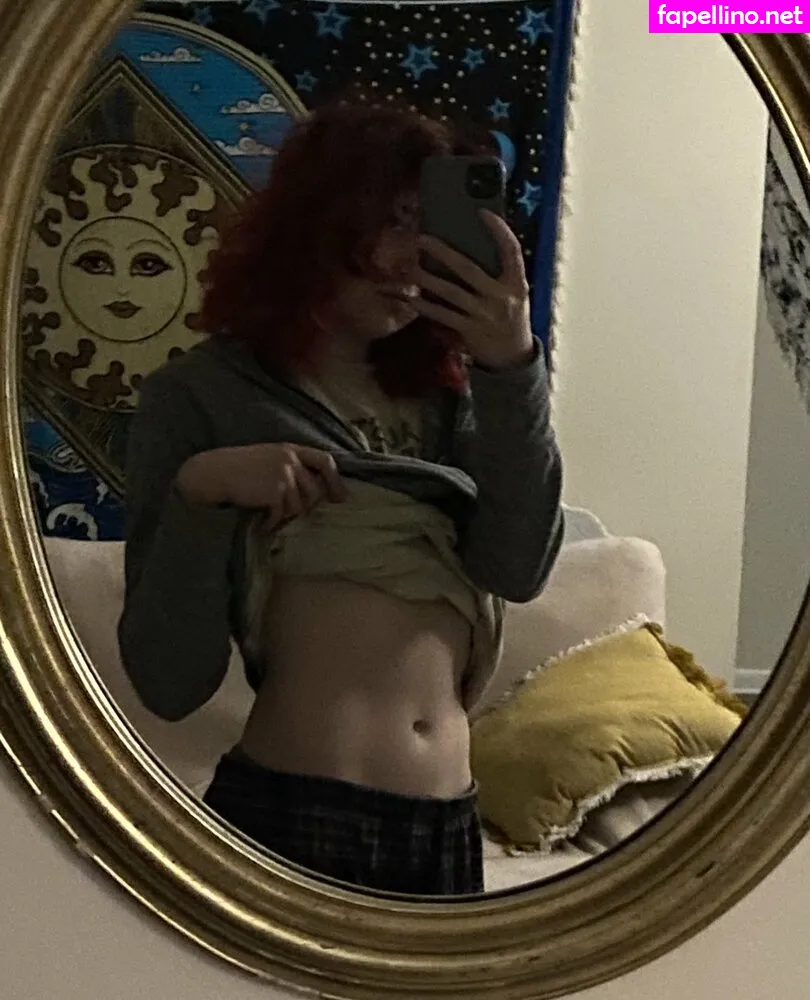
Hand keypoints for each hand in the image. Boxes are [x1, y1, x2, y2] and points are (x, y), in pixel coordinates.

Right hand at [176, 443, 347, 527]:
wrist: (213, 473)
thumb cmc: (238, 469)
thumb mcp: (268, 458)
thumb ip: (290, 467)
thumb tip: (313, 493)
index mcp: (290, 449)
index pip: (325, 461)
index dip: (335, 481)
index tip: (340, 498)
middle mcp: (290, 459)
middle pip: (314, 491)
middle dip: (305, 507)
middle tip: (287, 514)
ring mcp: (283, 475)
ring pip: (298, 507)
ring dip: (284, 515)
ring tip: (268, 514)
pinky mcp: (274, 491)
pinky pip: (281, 514)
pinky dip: (271, 521)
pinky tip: (261, 520)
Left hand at [413, 211, 534, 370]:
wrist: (514, 358)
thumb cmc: (512, 319)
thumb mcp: (516, 295)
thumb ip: (501, 275)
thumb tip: (473, 248)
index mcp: (516, 284)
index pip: (512, 251)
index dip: (500, 231)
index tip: (483, 214)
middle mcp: (500, 297)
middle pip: (469, 269)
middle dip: (443, 253)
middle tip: (422, 240)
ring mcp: (483, 315)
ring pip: (451, 293)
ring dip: (428, 280)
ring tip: (412, 269)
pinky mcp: (470, 330)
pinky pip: (444, 316)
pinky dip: (427, 308)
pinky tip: (413, 300)